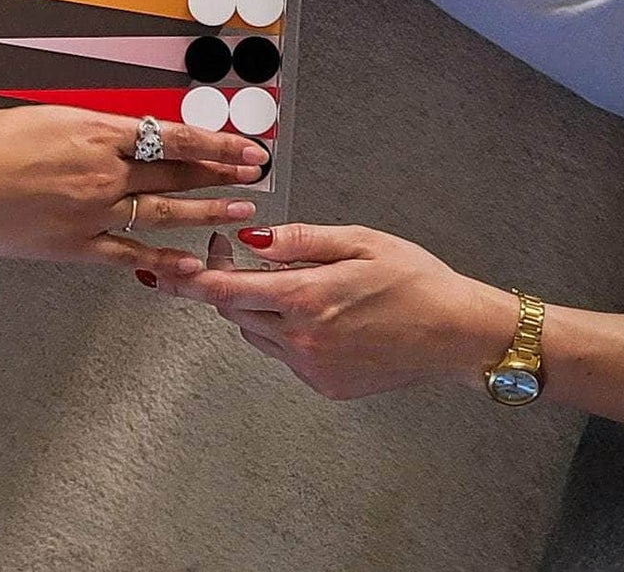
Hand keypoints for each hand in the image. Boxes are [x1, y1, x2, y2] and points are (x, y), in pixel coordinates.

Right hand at [0, 108, 269, 268]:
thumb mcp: (42, 117)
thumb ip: (87, 129)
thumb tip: (121, 133)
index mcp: (92, 131)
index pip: (170, 136)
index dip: (213, 143)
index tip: (242, 143)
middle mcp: (100, 171)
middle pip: (175, 173)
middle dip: (221, 172)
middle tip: (254, 172)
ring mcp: (89, 212)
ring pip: (164, 213)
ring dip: (207, 211)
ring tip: (241, 210)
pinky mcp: (72, 247)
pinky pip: (129, 255)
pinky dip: (163, 260)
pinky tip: (192, 264)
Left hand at [153, 224, 516, 398]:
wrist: (458, 334)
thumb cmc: (415, 279)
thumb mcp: (357, 240)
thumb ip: (299, 240)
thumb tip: (250, 238)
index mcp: (307, 300)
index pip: (226, 291)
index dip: (189, 279)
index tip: (166, 269)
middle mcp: (303, 341)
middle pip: (233, 312)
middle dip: (222, 283)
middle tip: (232, 252)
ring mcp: (314, 368)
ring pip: (255, 334)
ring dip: (252, 307)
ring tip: (282, 279)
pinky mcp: (326, 386)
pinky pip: (283, 355)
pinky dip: (281, 331)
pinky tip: (311, 311)